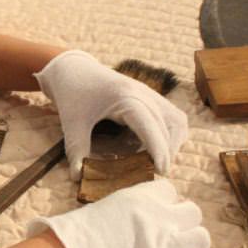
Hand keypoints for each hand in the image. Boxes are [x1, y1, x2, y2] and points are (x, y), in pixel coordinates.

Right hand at [28, 179, 209, 247]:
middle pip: (193, 212)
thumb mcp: (108, 206)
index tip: (154, 215)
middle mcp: (162, 219)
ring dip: (190, 247)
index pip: (171, 191)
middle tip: (167, 235)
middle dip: (182, 223)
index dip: (163, 204)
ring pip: (202, 239)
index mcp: (143, 198)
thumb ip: (135, 207)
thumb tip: (147, 216)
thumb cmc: (79, 235)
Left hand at [34, 50, 187, 177]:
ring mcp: (149, 93)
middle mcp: (142, 93)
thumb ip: (76, 151)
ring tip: (158, 161)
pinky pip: (172, 114)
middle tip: (155, 173)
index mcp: (124, 97)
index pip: (150, 124)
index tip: (161, 170)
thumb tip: (78, 178)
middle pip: (168, 124)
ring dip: (173, 141)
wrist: (72, 68)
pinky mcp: (149, 96)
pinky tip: (155, 146)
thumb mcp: (71, 123)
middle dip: (166, 151)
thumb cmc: (72, 94)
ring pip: (176, 119)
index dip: (158, 148)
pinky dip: (170, 132)